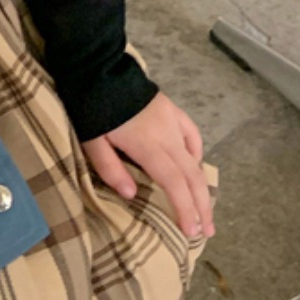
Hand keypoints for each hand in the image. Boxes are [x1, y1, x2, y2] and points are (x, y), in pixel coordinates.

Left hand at [81, 91, 214, 240]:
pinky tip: (195, 165)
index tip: (192, 232)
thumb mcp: (92, 140)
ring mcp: (172, 121)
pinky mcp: (171, 110)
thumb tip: (131, 194)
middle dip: (202, 206)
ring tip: (205, 208)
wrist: (99, 67)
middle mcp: (167, 136)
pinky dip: (196, 154)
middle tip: (207, 231)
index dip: (186, 210)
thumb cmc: (91, 106)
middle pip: (192, 177)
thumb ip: (111, 169)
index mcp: (148, 146)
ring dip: (202, 186)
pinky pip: (191, 136)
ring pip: (195, 159)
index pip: (174, 184)